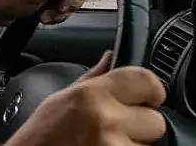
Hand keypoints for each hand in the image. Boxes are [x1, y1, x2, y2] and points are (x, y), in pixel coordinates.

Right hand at [9, 52, 167, 145]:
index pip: (147, 80)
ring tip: (105, 142)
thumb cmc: (40, 137)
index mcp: (93, 94)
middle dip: (141, 125)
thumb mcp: (61, 99)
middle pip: (155, 120)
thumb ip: (93, 79)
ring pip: (148, 145)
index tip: (147, 96)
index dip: (150, 90)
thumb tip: (111, 58)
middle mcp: (107, 120)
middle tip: (116, 127)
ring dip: (133, 144)